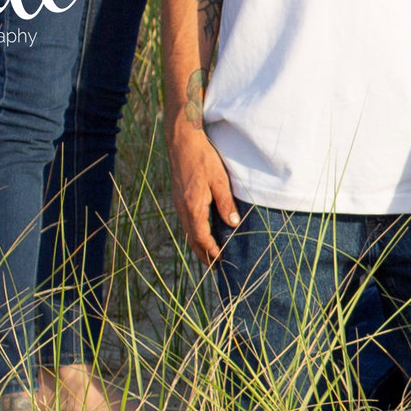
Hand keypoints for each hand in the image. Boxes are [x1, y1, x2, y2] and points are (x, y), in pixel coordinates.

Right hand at [169, 126, 240, 265]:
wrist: (182, 142)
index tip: (220, 262)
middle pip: (192, 239)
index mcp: (193, 206)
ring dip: (198, 245)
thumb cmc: (203, 158)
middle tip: (214, 267)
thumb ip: (226, 203)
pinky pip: (186, 222)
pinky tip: (201, 234)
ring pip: (188, 231)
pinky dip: (194, 233)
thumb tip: (232, 224)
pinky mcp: (178, 198)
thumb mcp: (219, 180)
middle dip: (203, 254)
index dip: (211, 251)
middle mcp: (182, 208)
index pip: (201, 237)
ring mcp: (178, 203)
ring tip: (209, 256)